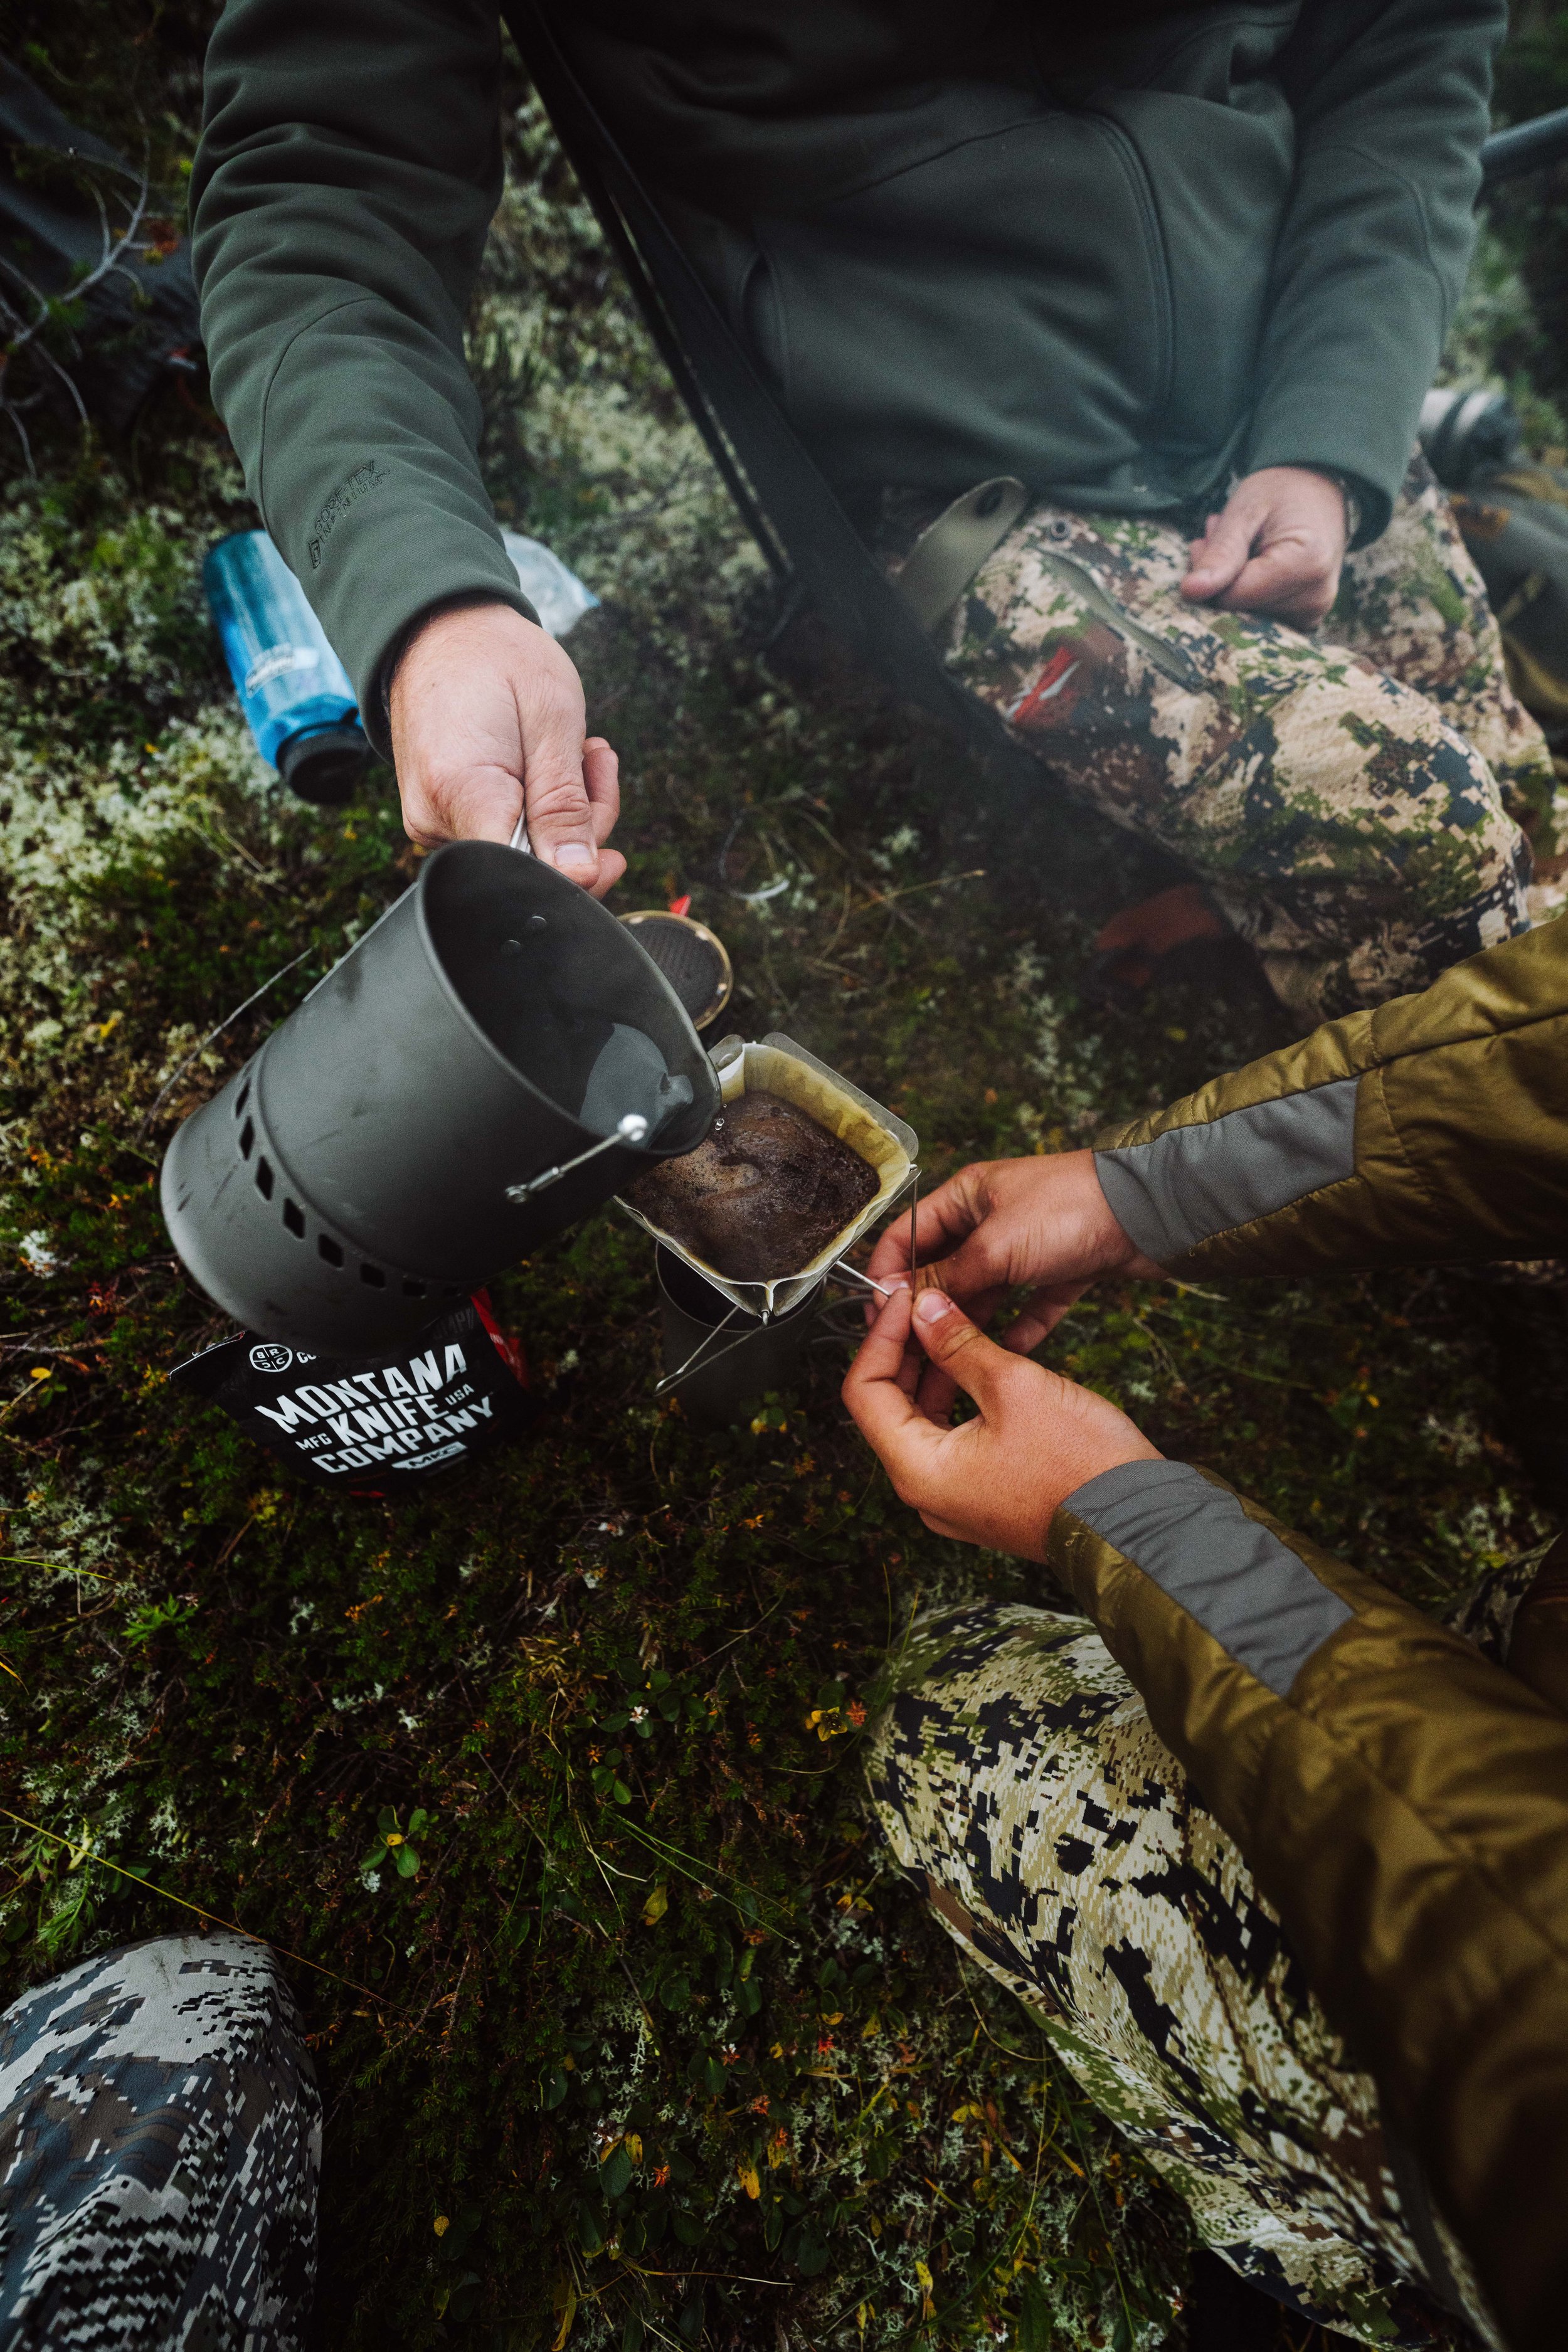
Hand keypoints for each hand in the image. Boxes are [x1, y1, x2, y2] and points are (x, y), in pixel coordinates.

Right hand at [388, 602, 626, 895]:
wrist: (443, 629)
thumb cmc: (498, 659)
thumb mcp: (552, 721)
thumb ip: (565, 806)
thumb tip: (580, 877)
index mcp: (461, 793)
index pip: (525, 875)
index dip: (574, 873)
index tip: (607, 848)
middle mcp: (435, 819)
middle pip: (528, 867)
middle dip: (580, 830)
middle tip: (596, 765)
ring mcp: (433, 821)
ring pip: (522, 851)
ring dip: (565, 813)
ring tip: (579, 754)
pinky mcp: (442, 818)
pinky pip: (504, 833)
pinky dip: (539, 808)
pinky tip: (549, 766)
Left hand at [842, 1286, 1160, 1558]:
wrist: (1138, 1524)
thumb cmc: (1082, 1465)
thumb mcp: (1015, 1386)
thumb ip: (960, 1344)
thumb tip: (925, 1309)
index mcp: (919, 1471)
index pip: (865, 1393)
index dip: (880, 1337)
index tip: (902, 1298)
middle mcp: (926, 1493)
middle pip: (888, 1407)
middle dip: (902, 1350)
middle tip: (921, 1302)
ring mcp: (954, 1498)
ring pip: (921, 1421)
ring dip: (930, 1370)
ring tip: (946, 1321)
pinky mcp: (983, 1493)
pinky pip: (951, 1438)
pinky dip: (955, 1397)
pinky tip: (973, 1359)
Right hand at [864, 1153, 1160, 1414]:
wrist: (1150, 1212)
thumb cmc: (1067, 1210)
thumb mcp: (995, 1247)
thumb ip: (946, 1277)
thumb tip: (901, 1300)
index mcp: (966, 1196)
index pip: (908, 1234)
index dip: (889, 1273)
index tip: (879, 1316)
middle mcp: (992, 1218)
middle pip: (945, 1269)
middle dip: (929, 1310)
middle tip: (913, 1354)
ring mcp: (1028, 1245)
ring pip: (988, 1292)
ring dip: (971, 1327)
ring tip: (952, 1367)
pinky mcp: (1063, 1268)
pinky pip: (1032, 1305)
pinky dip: (1021, 1328)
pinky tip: (1009, 1356)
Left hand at [1181, 465, 1347, 628]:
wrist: (1318, 492)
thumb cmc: (1281, 493)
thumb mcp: (1245, 510)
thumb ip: (1220, 553)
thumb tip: (1189, 593)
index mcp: (1306, 565)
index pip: (1232, 597)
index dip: (1209, 574)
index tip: (1207, 539)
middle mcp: (1315, 599)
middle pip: (1237, 610)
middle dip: (1219, 580)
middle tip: (1222, 538)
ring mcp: (1312, 615)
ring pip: (1243, 618)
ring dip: (1230, 586)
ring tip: (1240, 547)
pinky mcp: (1305, 621)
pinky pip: (1257, 621)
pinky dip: (1245, 598)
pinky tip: (1249, 566)